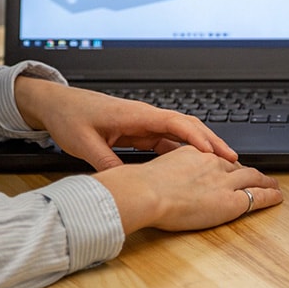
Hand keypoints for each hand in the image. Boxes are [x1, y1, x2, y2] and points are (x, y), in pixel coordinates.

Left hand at [14, 79, 236, 169]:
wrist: (57, 104)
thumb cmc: (70, 117)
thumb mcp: (83, 144)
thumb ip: (106, 163)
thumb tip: (125, 183)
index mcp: (136, 115)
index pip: (175, 122)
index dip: (197, 137)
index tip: (213, 152)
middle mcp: (145, 116)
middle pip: (187, 126)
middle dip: (211, 140)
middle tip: (231, 158)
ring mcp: (144, 123)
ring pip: (180, 133)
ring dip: (201, 146)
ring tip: (220, 163)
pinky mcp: (140, 131)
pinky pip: (168, 140)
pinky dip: (184, 150)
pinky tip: (193, 163)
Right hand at [93, 146, 282, 233]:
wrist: (147, 191)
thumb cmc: (142, 185)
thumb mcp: (156, 169)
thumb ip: (166, 171)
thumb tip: (161, 178)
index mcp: (194, 155)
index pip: (217, 159)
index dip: (229, 164)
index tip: (233, 166)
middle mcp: (212, 164)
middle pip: (238, 166)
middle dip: (251, 170)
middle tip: (261, 175)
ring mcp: (224, 180)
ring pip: (252, 177)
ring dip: (266, 181)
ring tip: (274, 185)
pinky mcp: (231, 198)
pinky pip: (257, 196)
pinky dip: (270, 195)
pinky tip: (277, 196)